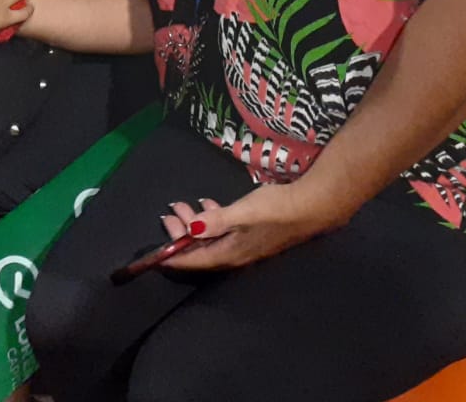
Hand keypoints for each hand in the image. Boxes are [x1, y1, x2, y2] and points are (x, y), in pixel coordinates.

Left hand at [157, 181, 347, 270]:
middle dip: (180, 234)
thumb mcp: (241, 213)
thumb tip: (189, 230)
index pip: (195, 261)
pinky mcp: (253, 232)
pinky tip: (208, 204)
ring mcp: (245, 243)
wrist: (312, 206)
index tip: (154, 254)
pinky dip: (211, 219)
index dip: (173, 257)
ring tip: (181, 205)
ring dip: (195, 222)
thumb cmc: (274, 209)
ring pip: (212, 237)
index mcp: (230, 253)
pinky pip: (224, 230)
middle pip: (200, 249)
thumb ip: (215, 221)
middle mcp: (236, 253)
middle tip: (168, 214)